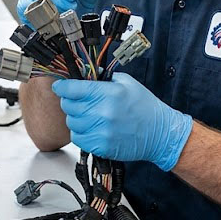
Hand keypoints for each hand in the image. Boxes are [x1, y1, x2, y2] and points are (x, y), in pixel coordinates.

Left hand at [52, 73, 191, 170]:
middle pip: (68, 106)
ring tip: (89, 115)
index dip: (62, 86)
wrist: (160, 134)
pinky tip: (92, 128)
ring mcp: (100, 131)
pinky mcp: (100, 146)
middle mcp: (102, 113)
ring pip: (71, 122)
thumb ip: (103, 77)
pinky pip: (78, 138)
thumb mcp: (127, 83)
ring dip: (76, 118)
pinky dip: (81, 133)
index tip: (60, 86)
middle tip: (80, 101)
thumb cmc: (145, 108)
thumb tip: (84, 73)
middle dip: (70, 101)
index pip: (72, 89)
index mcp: (108, 93)